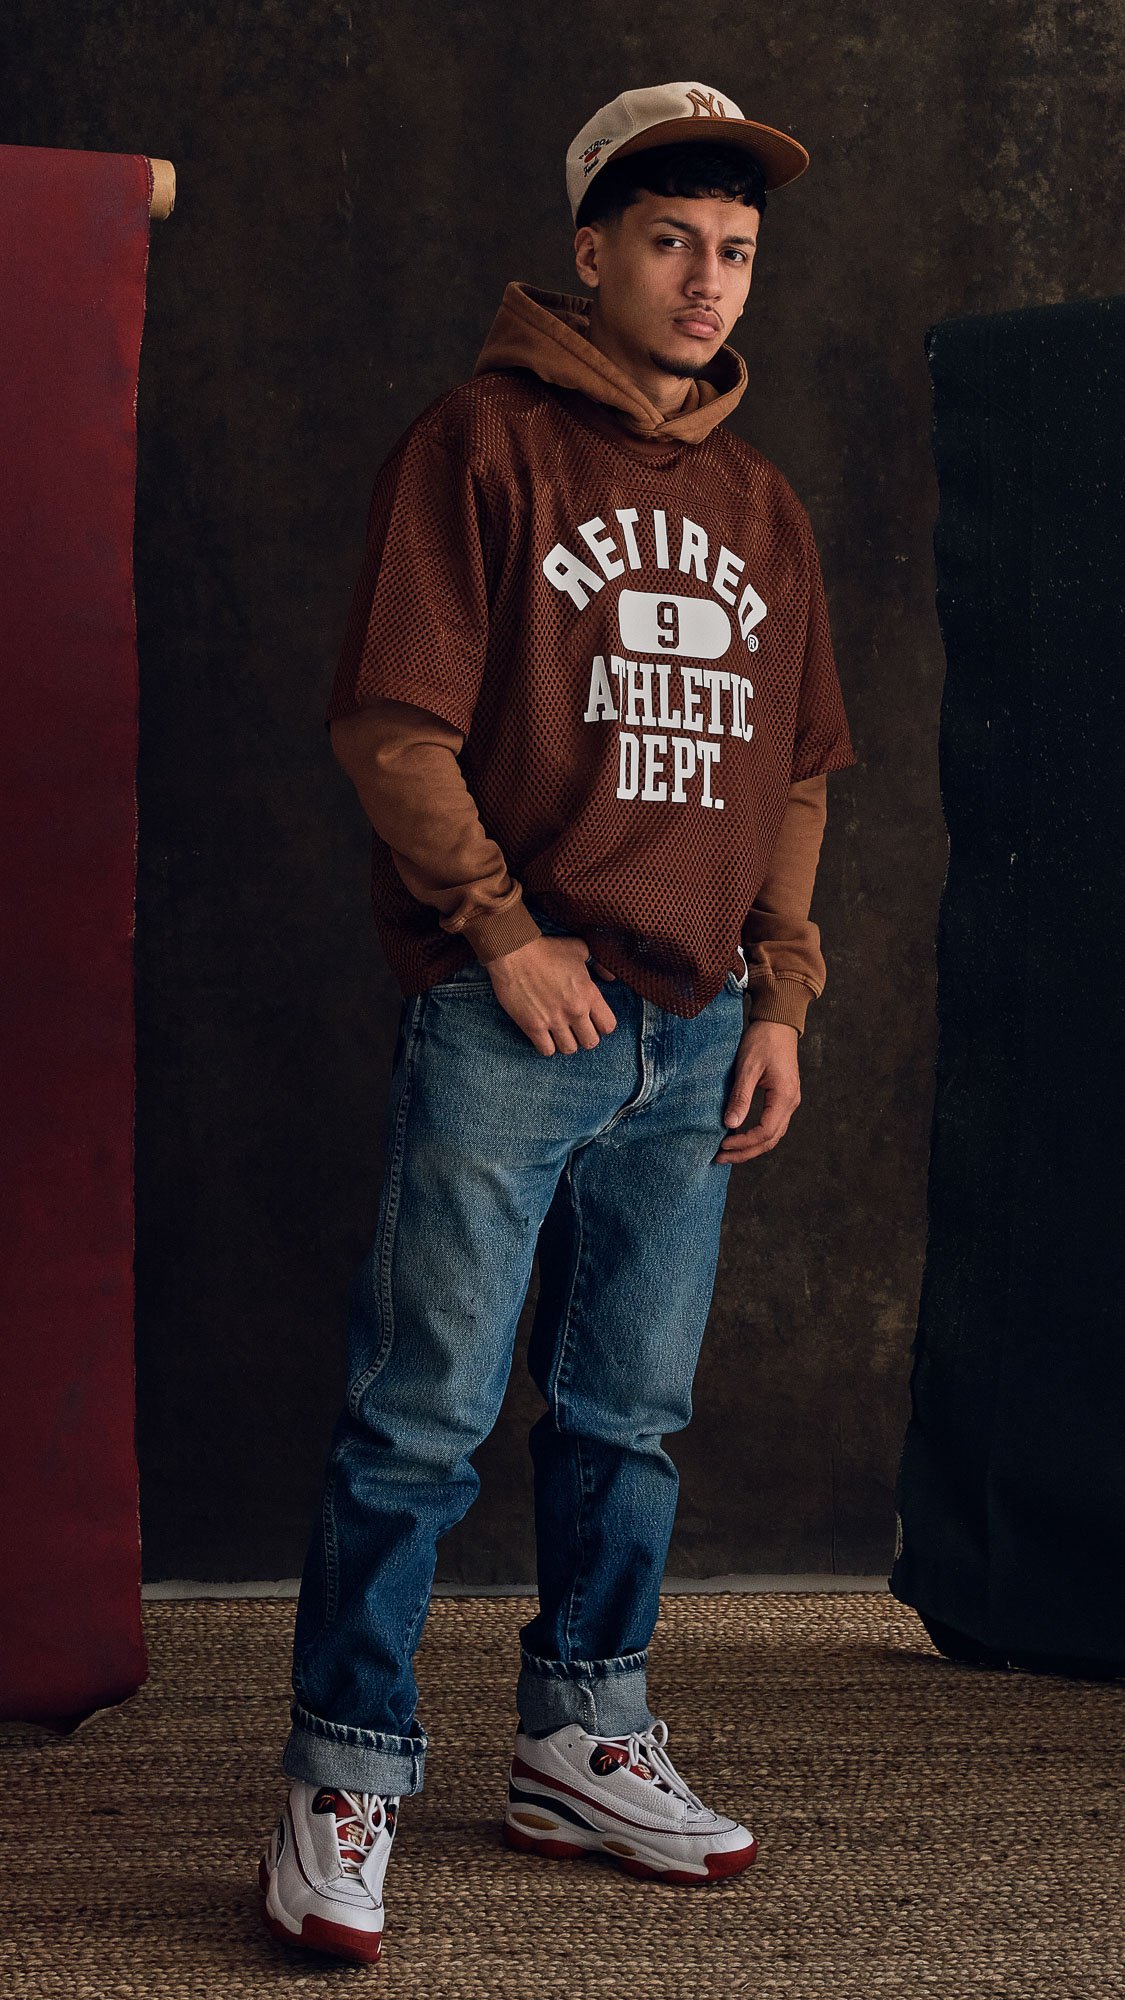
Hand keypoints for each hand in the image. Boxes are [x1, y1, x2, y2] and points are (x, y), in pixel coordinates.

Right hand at [487, 934, 617, 1055]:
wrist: (513, 952)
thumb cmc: (546, 949)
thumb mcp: (580, 949)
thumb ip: (599, 965)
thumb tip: (611, 977)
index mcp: (588, 994)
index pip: (608, 1026)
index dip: (602, 1025)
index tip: (593, 1020)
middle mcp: (574, 1010)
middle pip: (591, 1042)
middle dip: (585, 1037)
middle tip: (576, 1029)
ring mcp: (553, 1020)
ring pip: (569, 1049)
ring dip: (566, 1043)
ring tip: (560, 1033)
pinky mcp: (533, 1026)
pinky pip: (547, 1050)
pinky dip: (547, 1046)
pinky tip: (544, 1036)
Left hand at [715, 1019, 800, 1163]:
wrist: (778, 1022)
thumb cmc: (762, 1040)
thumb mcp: (747, 1068)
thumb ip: (740, 1097)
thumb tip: (730, 1125)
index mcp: (784, 1097)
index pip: (765, 1132)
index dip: (743, 1144)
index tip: (721, 1145)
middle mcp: (791, 1103)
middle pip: (770, 1140)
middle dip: (745, 1152)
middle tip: (719, 1158)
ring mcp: (790, 1101)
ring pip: (772, 1135)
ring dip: (750, 1147)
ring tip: (727, 1152)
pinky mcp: (783, 1098)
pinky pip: (772, 1124)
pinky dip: (756, 1135)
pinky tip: (738, 1136)